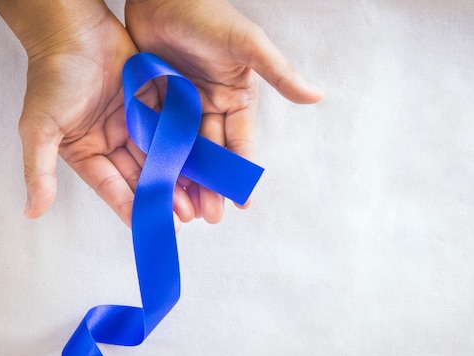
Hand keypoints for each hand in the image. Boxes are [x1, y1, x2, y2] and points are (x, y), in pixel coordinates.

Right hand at [0, 0, 192, 227]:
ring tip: (198, 197)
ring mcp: (135, 123)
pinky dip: (185, 145)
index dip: (132, 207)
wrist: (73, 27)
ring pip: (160, 156)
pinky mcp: (153, 104)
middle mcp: (113, 141)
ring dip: (178, 176)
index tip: (153, 226)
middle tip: (185, 216)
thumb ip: (39, 170)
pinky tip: (201, 162)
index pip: (112, 187)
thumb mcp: (39, 127)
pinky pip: (171, 129)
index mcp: (87, 151)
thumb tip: (31, 211)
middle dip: (162, 196)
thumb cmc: (52, 74)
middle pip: (141, 176)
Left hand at [125, 0, 323, 222]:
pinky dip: (159, 157)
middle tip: (208, 217)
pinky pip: (159, 135)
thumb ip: (279, 72)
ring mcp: (183, 106)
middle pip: (213, 154)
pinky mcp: (157, 102)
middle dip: (212, 185)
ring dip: (185, 179)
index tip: (242, 203)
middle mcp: (212, 107)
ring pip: (185, 151)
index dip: (241, 173)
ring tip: (182, 210)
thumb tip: (317, 96)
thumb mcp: (247, 44)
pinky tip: (155, 181)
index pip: (241, 143)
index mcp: (237, 98)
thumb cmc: (208, 14)